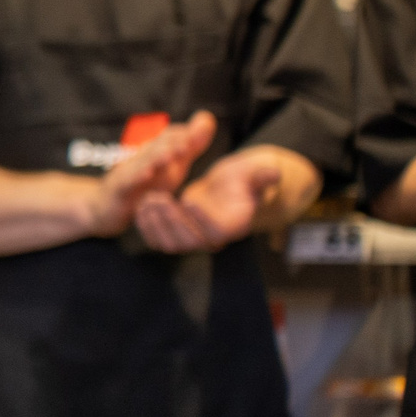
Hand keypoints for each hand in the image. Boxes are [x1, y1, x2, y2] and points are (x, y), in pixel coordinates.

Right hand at [81, 111, 215, 236]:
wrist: (106, 205)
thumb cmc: (143, 183)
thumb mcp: (172, 165)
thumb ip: (191, 144)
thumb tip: (207, 117)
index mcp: (156, 151)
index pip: (171, 136)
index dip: (186, 132)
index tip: (203, 124)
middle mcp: (141, 158)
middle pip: (156, 145)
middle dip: (172, 141)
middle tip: (189, 138)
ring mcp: (128, 172)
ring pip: (142, 162)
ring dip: (155, 157)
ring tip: (170, 154)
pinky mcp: (118, 189)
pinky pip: (128, 182)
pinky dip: (136, 177)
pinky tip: (147, 175)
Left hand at [135, 146, 285, 252]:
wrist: (225, 190)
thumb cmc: (239, 180)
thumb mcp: (251, 174)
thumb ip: (261, 175)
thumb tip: (275, 173)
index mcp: (233, 227)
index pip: (217, 232)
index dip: (202, 219)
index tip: (189, 199)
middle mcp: (213, 240)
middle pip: (191, 241)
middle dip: (173, 220)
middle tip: (159, 199)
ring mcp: (194, 242)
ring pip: (172, 244)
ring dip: (157, 224)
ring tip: (148, 200)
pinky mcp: (177, 238)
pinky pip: (158, 241)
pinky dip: (147, 228)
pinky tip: (140, 208)